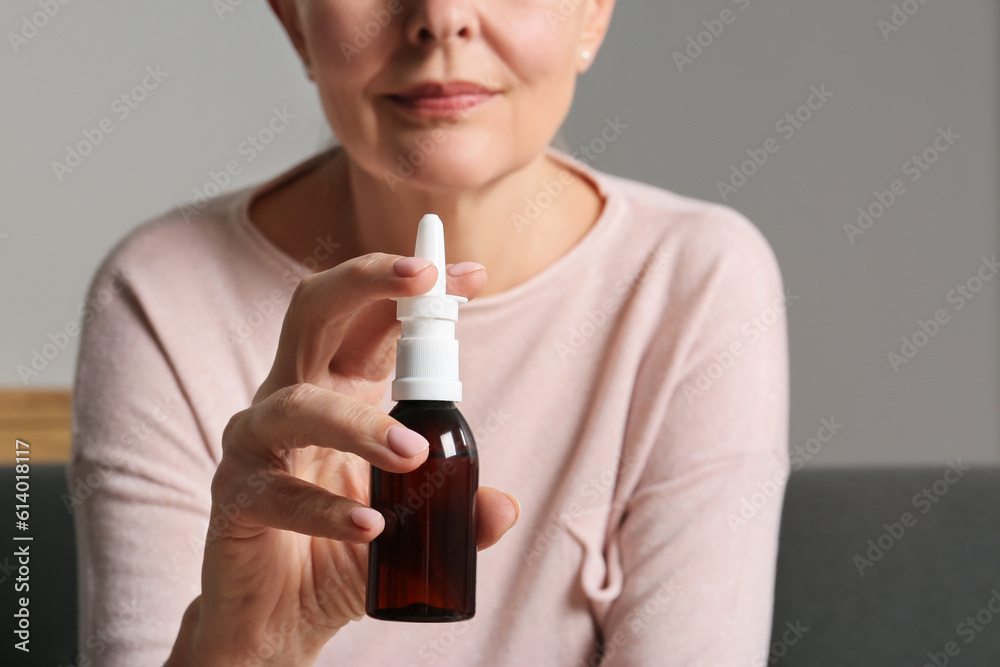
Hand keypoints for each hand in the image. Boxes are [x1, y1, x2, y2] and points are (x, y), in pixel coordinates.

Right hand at [170, 254, 518, 665]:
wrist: (281, 620)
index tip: (470, 275)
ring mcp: (257, 445)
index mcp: (339, 390)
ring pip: (295, 403)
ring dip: (358, 422)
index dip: (418, 292)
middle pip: (315, 314)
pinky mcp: (236, 498)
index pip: (375, 323)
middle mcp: (294, 400)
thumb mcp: (412, 524)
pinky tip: (369, 527)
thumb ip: (455, 506)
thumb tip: (504, 506)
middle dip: (367, 283)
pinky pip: (277, 492)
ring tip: (412, 453)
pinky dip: (325, 508)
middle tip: (425, 281)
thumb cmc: (342, 553)